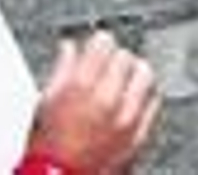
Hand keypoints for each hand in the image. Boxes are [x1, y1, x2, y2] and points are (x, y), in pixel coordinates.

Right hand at [26, 31, 159, 174]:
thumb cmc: (45, 153)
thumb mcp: (43, 107)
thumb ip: (60, 71)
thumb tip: (69, 47)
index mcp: (79, 89)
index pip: (103, 43)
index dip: (98, 44)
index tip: (96, 49)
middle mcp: (107, 99)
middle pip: (126, 57)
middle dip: (115, 60)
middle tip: (106, 70)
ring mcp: (126, 118)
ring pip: (145, 75)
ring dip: (134, 75)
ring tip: (122, 84)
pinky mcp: (139, 135)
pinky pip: (154, 101)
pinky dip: (146, 97)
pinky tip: (132, 102)